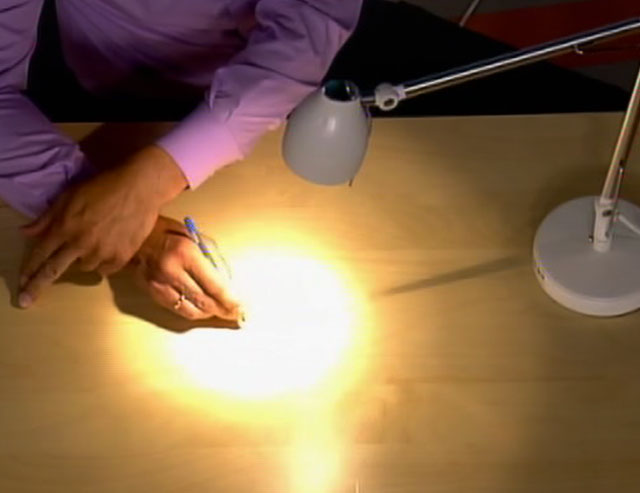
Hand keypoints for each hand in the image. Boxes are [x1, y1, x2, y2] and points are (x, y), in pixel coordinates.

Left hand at [18, 145, 186, 307]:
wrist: (139, 189)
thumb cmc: (103, 188)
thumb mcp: (70, 196)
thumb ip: (48, 217)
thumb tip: (26, 232)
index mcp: (65, 227)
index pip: (40, 253)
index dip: (28, 270)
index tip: (21, 285)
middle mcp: (81, 243)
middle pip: (54, 270)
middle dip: (37, 286)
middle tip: (26, 300)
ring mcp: (102, 252)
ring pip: (84, 268)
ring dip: (82, 260)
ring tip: (92, 247)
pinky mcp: (121, 257)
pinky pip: (105, 270)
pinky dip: (103, 263)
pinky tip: (107, 251)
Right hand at [131, 215, 242, 321]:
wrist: (133, 234)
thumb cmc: (165, 231)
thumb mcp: (194, 236)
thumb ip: (211, 257)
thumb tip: (226, 279)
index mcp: (185, 254)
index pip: (214, 285)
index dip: (230, 300)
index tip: (241, 306)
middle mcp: (171, 271)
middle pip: (203, 302)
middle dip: (222, 310)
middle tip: (234, 313)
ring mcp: (158, 284)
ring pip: (190, 310)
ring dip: (208, 313)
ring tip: (220, 312)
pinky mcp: (150, 292)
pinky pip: (175, 308)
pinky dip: (191, 311)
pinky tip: (201, 309)